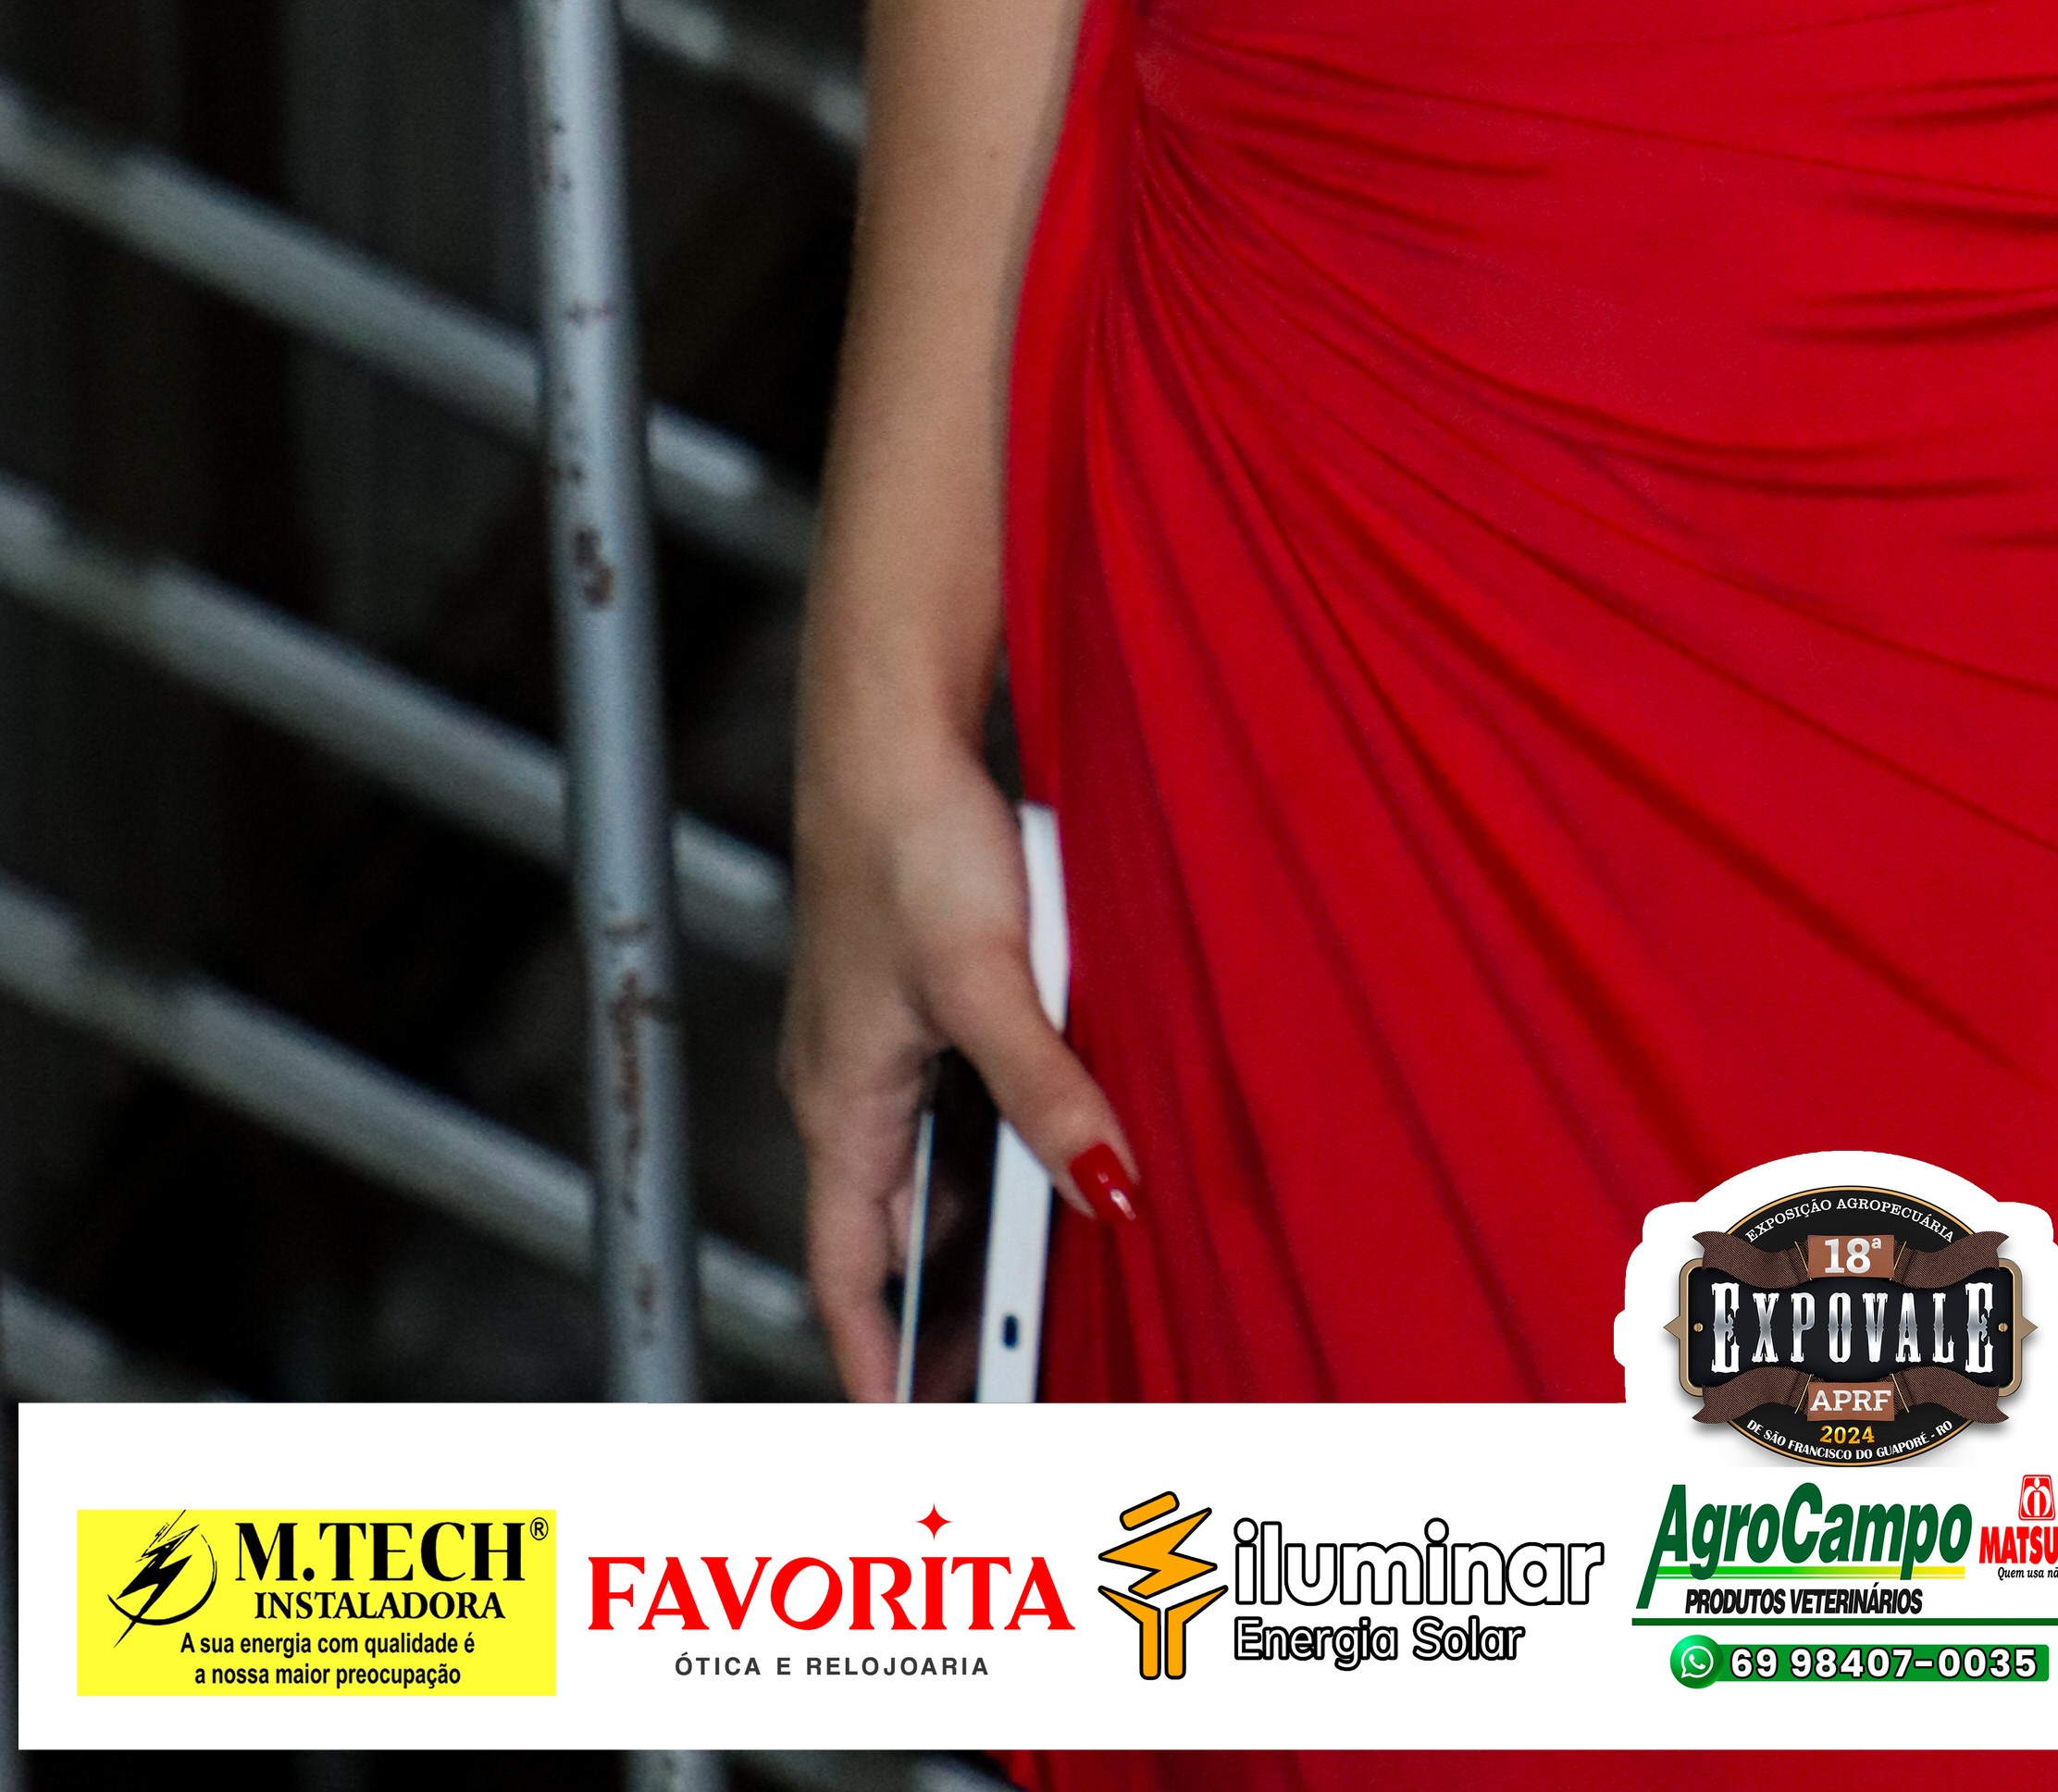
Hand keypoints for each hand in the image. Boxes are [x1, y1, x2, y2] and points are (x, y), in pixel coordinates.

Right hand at [782, 710, 1139, 1399]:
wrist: (888, 722)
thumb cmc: (909, 841)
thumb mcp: (989, 981)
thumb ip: (1046, 1094)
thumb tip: (1111, 1195)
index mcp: (842, 1106)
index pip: (845, 1276)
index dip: (879, 1363)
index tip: (913, 1439)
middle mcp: (846, 1086)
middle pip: (887, 1237)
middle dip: (938, 1313)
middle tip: (1003, 1383)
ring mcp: (875, 1040)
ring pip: (922, 1169)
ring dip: (969, 1231)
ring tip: (1037, 1293)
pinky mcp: (912, 993)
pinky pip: (947, 1102)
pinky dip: (989, 1147)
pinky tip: (1052, 1148)